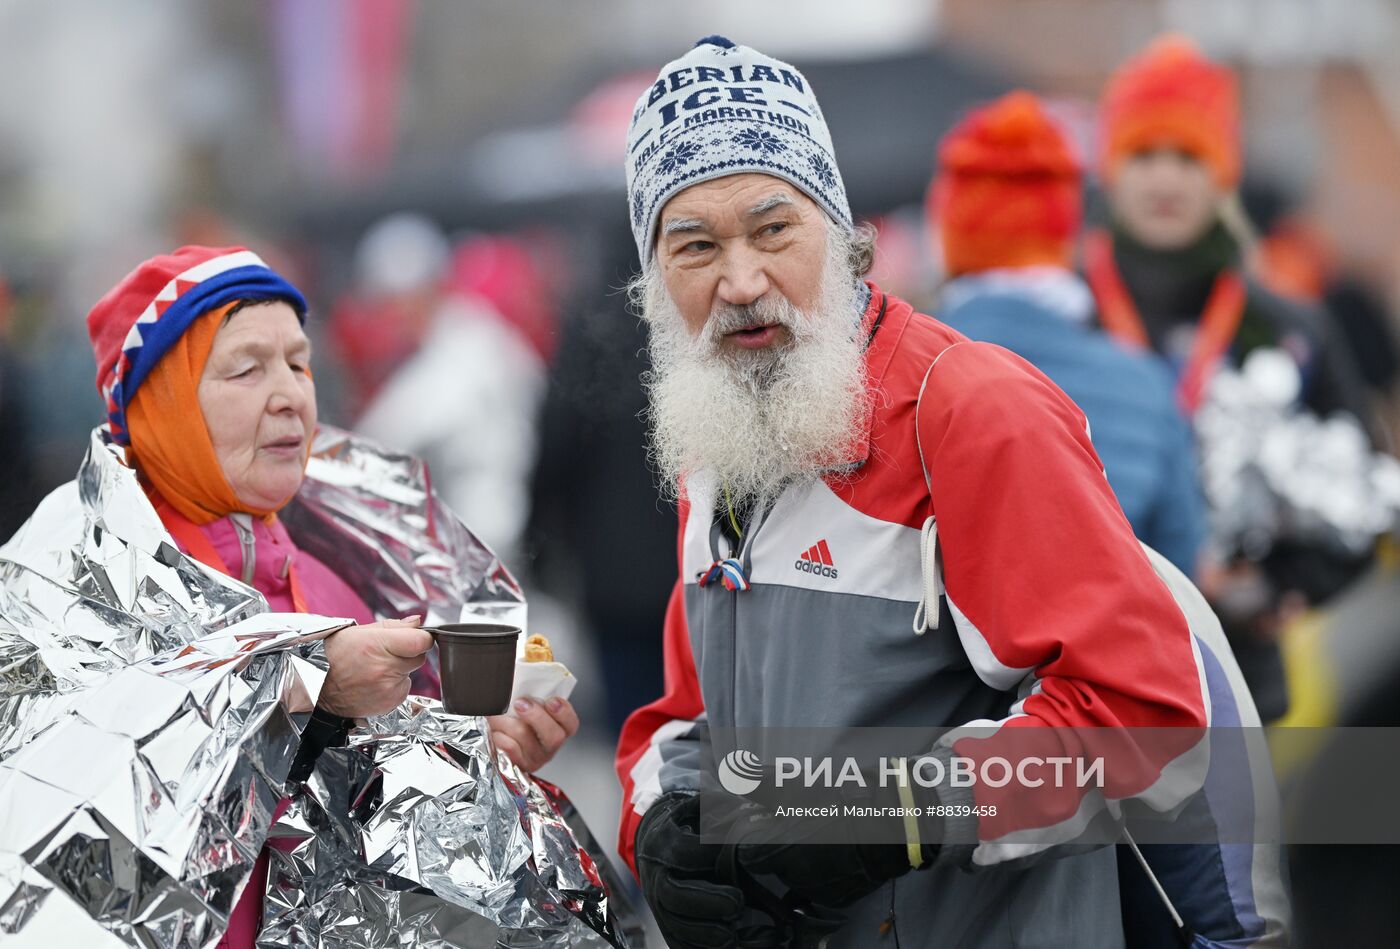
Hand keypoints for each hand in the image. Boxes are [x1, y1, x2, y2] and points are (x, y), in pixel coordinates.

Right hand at [318, 616, 431, 717]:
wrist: (316, 689)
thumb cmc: (334, 657)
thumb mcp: (357, 632)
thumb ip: (393, 626)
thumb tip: (417, 622)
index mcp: (377, 645)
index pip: (421, 641)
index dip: (421, 637)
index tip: (414, 637)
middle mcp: (385, 668)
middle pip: (419, 657)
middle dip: (409, 652)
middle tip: (388, 653)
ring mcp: (388, 688)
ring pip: (411, 673)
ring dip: (401, 669)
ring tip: (376, 669)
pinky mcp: (390, 702)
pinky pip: (404, 688)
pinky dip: (395, 685)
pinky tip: (376, 682)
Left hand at [488, 696, 578, 771]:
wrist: (491, 737)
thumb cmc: (513, 716)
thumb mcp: (529, 701)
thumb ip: (535, 688)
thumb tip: (531, 664)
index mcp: (559, 729)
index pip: (571, 723)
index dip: (564, 712)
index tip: (551, 700)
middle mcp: (550, 746)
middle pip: (553, 736)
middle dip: (536, 716)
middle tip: (520, 703)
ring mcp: (535, 758)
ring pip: (525, 737)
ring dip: (506, 721)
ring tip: (496, 715)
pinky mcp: (517, 766)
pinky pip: (508, 748)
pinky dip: (498, 735)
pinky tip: (495, 731)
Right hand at [635, 793, 785, 948]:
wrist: (663, 842)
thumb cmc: (695, 824)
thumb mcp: (706, 808)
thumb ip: (729, 811)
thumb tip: (759, 819)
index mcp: (663, 841)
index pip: (684, 852)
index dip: (711, 857)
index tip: (739, 859)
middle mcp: (655, 874)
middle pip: (674, 895)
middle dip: (707, 903)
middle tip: (738, 905)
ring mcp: (658, 902)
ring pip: (674, 925)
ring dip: (705, 934)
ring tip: (734, 934)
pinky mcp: (666, 924)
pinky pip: (678, 944)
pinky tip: (729, 946)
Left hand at [736, 775, 936, 908]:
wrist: (893, 819)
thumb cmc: (842, 796)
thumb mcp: (795, 783)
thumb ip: (757, 782)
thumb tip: (728, 774)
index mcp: (778, 850)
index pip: (745, 853)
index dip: (750, 835)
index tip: (760, 821)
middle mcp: (793, 877)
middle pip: (771, 863)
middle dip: (777, 844)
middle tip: (796, 820)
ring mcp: (817, 891)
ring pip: (794, 875)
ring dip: (798, 858)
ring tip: (819, 832)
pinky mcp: (837, 899)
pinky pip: (817, 885)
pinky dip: (820, 870)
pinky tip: (833, 850)